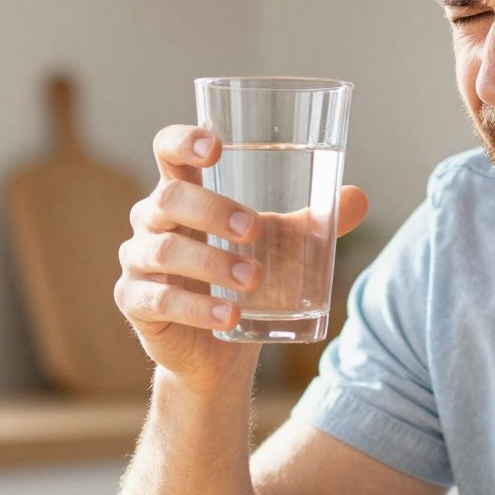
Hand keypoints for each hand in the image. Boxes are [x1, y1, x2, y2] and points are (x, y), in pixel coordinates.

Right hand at [115, 125, 367, 386]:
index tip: (216, 146)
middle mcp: (152, 221)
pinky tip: (229, 315)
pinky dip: (198, 308)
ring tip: (254, 279)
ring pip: (163, 250)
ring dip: (212, 262)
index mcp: (183, 194)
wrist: (219, 354)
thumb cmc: (243, 281)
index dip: (183, 141)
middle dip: (212, 211)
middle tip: (254, 229)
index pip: (168, 151)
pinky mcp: (135, 303)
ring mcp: (138, 262)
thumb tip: (359, 197)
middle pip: (168, 199)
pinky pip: (160, 300)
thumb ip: (316, 223)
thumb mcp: (281, 248)